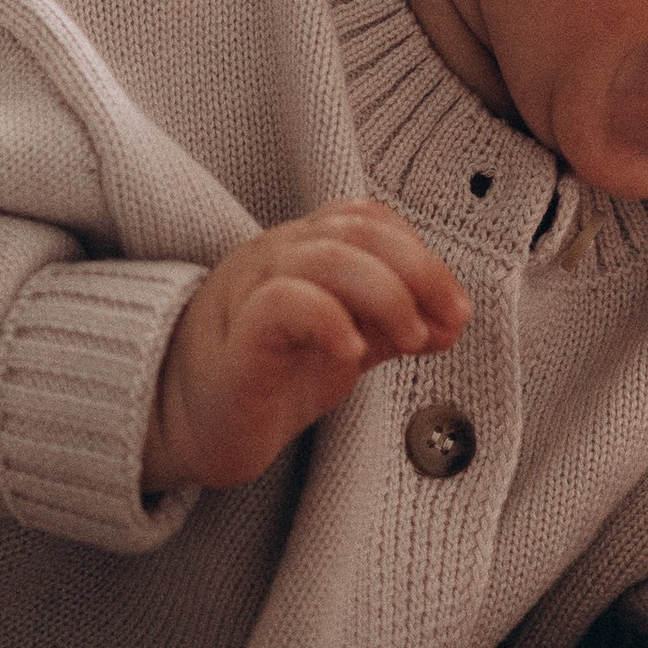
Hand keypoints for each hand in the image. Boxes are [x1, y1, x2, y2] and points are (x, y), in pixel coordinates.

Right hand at [143, 202, 471, 493]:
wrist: (192, 428)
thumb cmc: (267, 378)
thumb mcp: (346, 341)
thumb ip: (393, 324)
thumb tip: (452, 319)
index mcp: (303, 248)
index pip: (370, 218)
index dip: (422, 255)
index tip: (455, 311)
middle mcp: (276, 255)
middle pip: (357, 228)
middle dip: (419, 271)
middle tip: (444, 322)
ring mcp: (250, 290)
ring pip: (325, 256)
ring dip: (386, 294)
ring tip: (410, 340)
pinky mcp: (236, 339)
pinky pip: (283, 303)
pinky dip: (330, 318)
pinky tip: (353, 351)